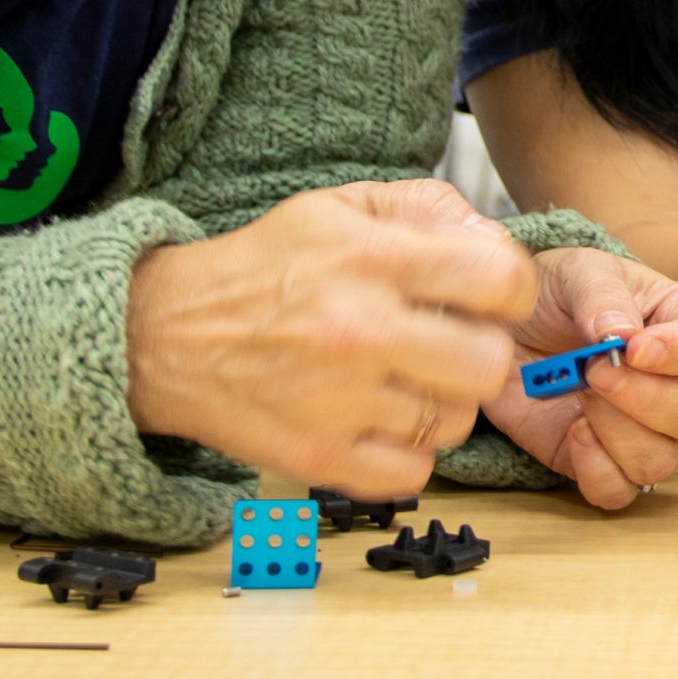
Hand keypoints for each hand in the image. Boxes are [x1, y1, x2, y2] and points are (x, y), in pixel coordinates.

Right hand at [126, 178, 536, 497]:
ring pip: (455, 422)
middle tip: (449, 343)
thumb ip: (427, 210)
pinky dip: (407, 450)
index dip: (510, 288)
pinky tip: (380, 417)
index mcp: (373, 258)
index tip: (490, 295)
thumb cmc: (266, 266)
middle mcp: (362, 329)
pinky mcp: (320, 459)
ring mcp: (341, 401)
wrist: (168, 334)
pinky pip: (415, 472)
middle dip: (481, 351)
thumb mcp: (341, 206)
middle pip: (490, 364)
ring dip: (441, 401)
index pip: (500, 280)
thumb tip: (493, 241)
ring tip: (403, 377)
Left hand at [480, 248, 677, 508]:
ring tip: (579, 396)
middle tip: (591, 371)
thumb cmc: (555, 293)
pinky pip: (621, 491)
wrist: (509, 331)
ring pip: (662, 458)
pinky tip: (573, 433)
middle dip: (641, 397)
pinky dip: (596, 471)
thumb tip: (621, 336)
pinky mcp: (606, 461)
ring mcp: (644, 427)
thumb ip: (601, 297)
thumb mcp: (575, 272)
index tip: (635, 350)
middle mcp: (676, 380)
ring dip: (617, 433)